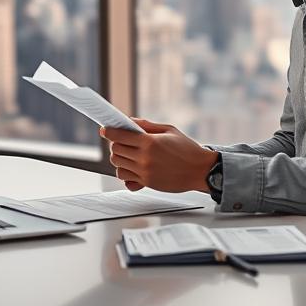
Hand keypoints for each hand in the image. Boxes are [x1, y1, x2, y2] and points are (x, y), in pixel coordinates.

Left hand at [99, 118, 218, 193]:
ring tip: (128, 154)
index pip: (120, 136)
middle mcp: (145, 158)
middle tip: (121, 141)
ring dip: (119, 158)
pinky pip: (126, 179)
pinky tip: (132, 168)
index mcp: (149, 142)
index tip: (105, 129)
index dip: (109, 132)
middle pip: (116, 151)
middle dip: (115, 144)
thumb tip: (131, 121)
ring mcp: (145, 172)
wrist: (200, 170)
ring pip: (118, 166)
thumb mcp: (169, 130)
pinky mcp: (147, 183)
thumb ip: (148, 125)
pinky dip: (125, 173)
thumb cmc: (187, 148)